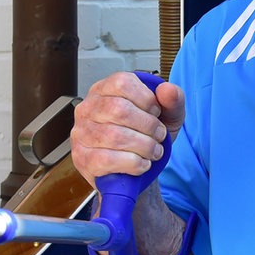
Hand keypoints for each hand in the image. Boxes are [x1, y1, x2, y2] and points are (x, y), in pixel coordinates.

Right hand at [70, 72, 185, 188]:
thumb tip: (167, 89)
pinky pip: (107, 160)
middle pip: (119, 110)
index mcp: (106, 89)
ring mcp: (81, 133)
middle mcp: (88, 108)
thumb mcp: (167, 114)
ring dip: (144, 146)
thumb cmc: (146, 134)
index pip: (123, 84)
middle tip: (159, 135)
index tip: (156, 112)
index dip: (147, 99)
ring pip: (115, 136)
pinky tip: (142, 163)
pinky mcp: (82, 158)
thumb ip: (173, 99)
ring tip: (154, 151)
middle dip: (148, 126)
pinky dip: (133, 163)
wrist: (134, 171)